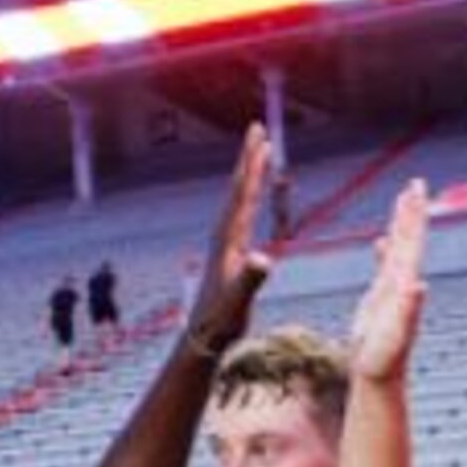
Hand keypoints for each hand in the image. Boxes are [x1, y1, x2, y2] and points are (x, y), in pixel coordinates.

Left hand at [178, 124, 275, 358]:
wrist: (203, 338)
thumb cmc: (221, 322)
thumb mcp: (238, 302)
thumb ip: (250, 280)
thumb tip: (263, 259)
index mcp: (229, 240)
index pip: (244, 194)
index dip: (252, 166)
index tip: (260, 139)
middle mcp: (224, 236)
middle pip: (239, 188)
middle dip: (249, 158)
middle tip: (257, 129)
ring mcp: (226, 244)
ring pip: (240, 199)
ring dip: (250, 173)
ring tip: (259, 153)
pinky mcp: (229, 254)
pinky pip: (243, 214)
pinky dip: (251, 197)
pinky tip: (253, 196)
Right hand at [344, 180, 431, 386]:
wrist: (380, 377)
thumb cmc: (384, 360)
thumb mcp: (395, 335)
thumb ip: (409, 310)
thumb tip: (420, 286)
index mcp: (405, 284)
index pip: (412, 242)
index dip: (414, 216)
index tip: (416, 190)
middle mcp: (403, 283)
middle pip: (410, 239)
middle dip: (412, 211)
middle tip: (416, 183)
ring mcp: (392, 291)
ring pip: (399, 249)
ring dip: (402, 225)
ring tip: (405, 201)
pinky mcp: (380, 300)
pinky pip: (384, 267)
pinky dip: (385, 250)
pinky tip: (381, 241)